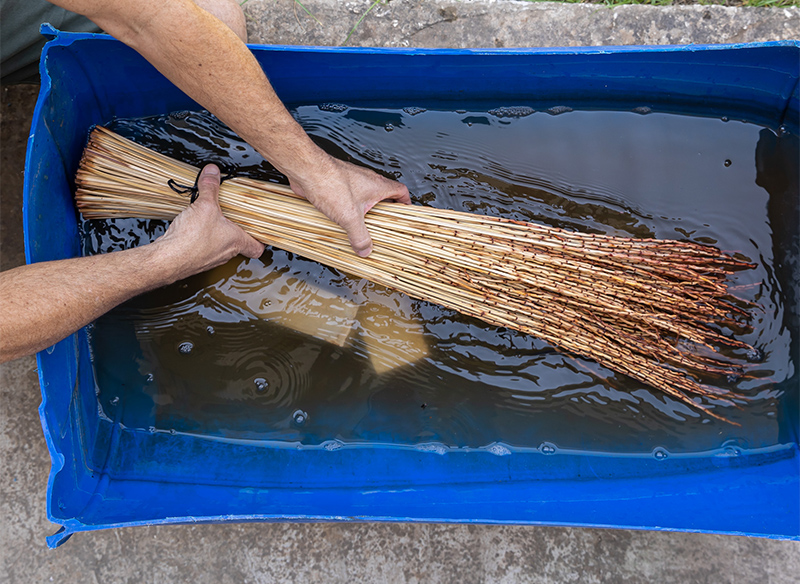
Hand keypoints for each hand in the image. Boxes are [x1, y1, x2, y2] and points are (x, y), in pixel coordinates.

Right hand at [155, 164, 264, 278]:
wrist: (169, 258)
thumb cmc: (192, 239)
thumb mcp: (206, 205)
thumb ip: (211, 187)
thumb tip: (213, 172)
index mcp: (236, 241)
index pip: (257, 248)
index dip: (260, 240)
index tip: (258, 231)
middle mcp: (226, 253)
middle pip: (238, 244)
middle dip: (235, 230)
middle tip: (231, 217)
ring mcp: (210, 258)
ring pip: (220, 246)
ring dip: (216, 233)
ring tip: (210, 218)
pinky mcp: (194, 259)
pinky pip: (202, 247)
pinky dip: (200, 237)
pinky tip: (192, 227)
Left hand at [288, 155, 410, 256]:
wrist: (306, 169)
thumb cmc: (330, 184)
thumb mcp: (350, 217)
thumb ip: (359, 236)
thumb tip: (365, 249)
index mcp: (377, 185)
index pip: (400, 190)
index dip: (405, 202)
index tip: (405, 213)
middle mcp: (366, 180)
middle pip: (383, 194)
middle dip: (383, 210)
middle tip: (381, 225)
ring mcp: (351, 180)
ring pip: (364, 195)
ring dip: (364, 209)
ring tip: (361, 225)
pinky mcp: (336, 182)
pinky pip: (347, 196)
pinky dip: (347, 207)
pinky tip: (339, 219)